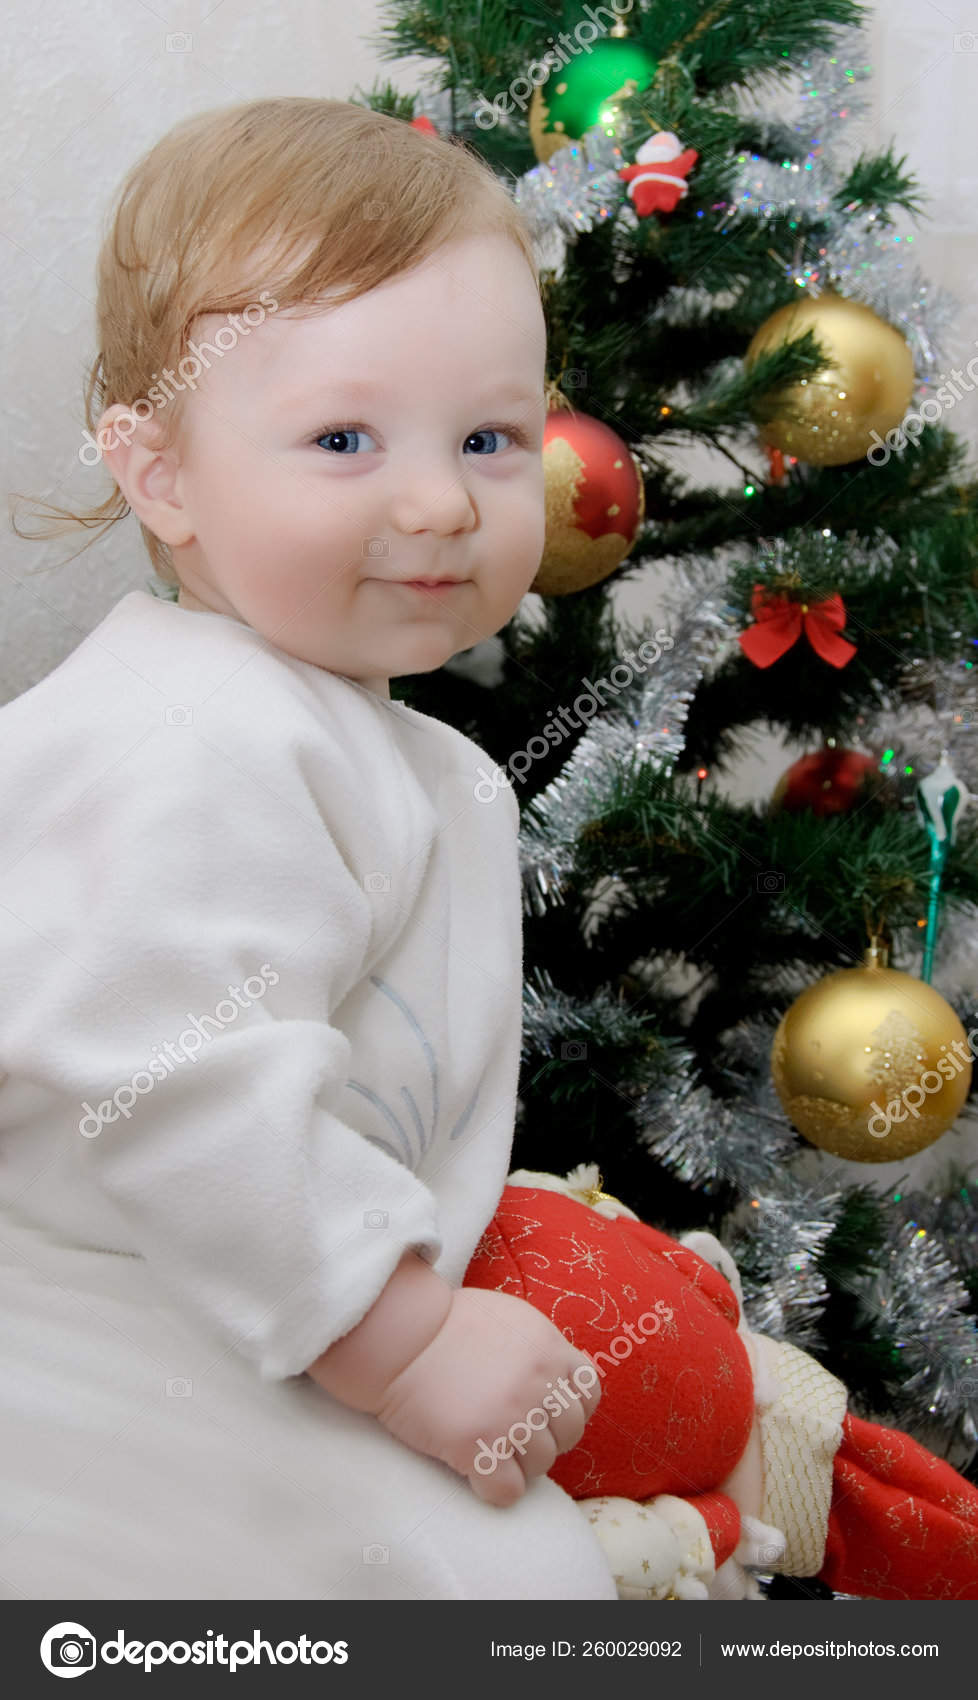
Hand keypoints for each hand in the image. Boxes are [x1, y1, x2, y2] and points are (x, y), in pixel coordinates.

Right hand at [373, 1287, 600, 1506]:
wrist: (400, 1337)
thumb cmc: (445, 1324)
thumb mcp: (510, 1317)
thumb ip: (540, 1346)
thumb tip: (564, 1372)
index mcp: (549, 1349)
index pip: (588, 1394)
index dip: (568, 1407)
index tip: (544, 1412)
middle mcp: (539, 1383)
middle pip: (568, 1434)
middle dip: (544, 1438)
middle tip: (510, 1433)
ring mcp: (512, 1417)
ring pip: (541, 1465)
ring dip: (517, 1463)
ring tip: (488, 1448)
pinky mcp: (479, 1446)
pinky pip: (508, 1491)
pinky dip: (494, 1489)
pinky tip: (475, 1472)